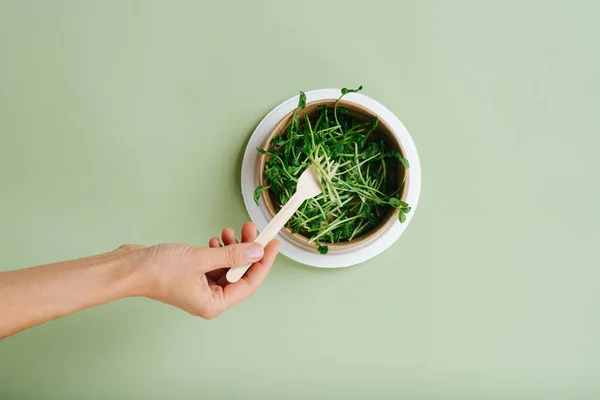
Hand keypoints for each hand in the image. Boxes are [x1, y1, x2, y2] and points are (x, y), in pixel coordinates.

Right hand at [128, 222, 279, 318]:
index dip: (263, 263)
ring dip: (232, 248)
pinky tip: (214, 239)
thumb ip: (232, 255)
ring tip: (229, 231)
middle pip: (240, 274)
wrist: (129, 268)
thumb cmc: (157, 271)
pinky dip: (218, 250)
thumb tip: (256, 251)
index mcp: (214, 304)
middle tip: (251, 230)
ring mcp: (201, 287)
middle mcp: (209, 299)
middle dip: (247, 250)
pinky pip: (214, 263)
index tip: (273, 245)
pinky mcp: (193, 276)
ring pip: (228, 266)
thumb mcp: (200, 259)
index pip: (249, 284)